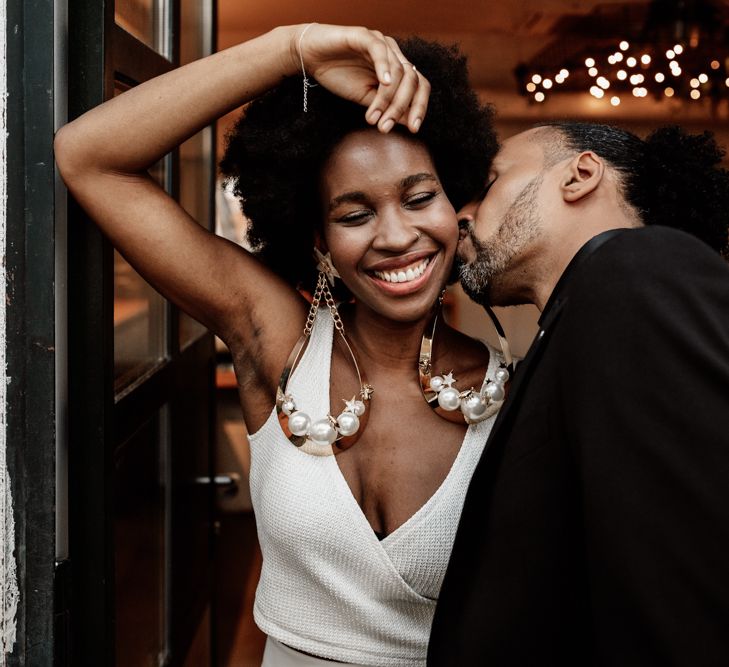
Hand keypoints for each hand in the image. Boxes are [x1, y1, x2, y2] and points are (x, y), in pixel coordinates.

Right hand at [291, 23, 429, 132]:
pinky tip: (383, 83)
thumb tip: (408, 122)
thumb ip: (386, 107)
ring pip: (397, 70)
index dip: (420, 107)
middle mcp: (393, 54)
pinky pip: (379, 50)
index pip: (419, 86)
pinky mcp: (364, 36)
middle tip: (386, 127)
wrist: (311, 58)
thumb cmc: (338, 75)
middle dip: (402, 107)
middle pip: (412, 80)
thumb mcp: (365, 99)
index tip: (413, 129)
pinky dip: (384, 67)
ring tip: (373, 117)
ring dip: (387, 98)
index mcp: (397, 69)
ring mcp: (380, 43)